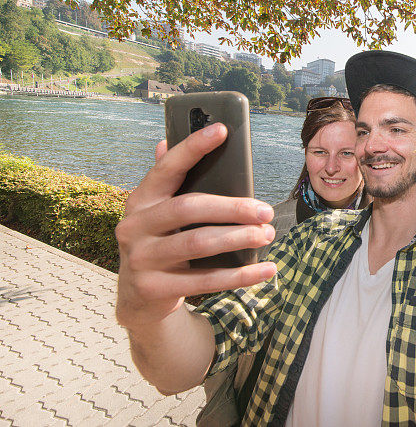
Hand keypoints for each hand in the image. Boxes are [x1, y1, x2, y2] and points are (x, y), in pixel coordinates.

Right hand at [116, 122, 276, 331]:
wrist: (139, 298)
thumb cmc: (161, 243)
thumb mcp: (158, 214)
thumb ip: (169, 183)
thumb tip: (167, 141)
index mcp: (140, 200)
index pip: (167, 167)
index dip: (193, 147)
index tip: (223, 130)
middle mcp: (135, 226)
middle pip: (190, 208)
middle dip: (233, 208)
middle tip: (266, 211)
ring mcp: (141, 259)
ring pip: (199, 243)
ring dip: (239, 239)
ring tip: (267, 235)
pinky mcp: (154, 288)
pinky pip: (206, 281)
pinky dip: (240, 275)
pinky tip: (266, 269)